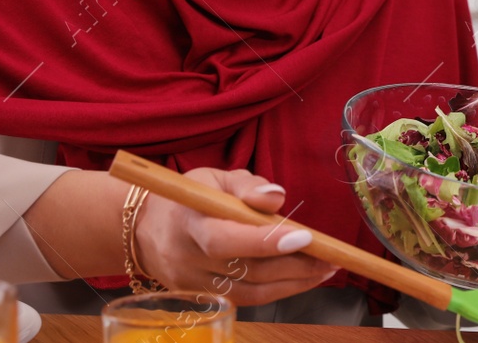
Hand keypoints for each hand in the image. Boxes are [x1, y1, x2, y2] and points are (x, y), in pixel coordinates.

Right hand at [134, 168, 335, 305]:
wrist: (147, 230)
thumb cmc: (190, 198)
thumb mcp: (215, 177)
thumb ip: (248, 185)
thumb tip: (277, 198)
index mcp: (189, 221)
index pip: (226, 239)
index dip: (266, 241)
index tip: (304, 236)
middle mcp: (189, 258)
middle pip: (246, 270)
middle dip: (294, 266)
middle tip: (331, 257)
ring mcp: (194, 284)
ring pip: (251, 292)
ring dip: (294, 283)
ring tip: (326, 269)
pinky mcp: (203, 299)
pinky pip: (246, 300)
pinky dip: (279, 290)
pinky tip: (302, 278)